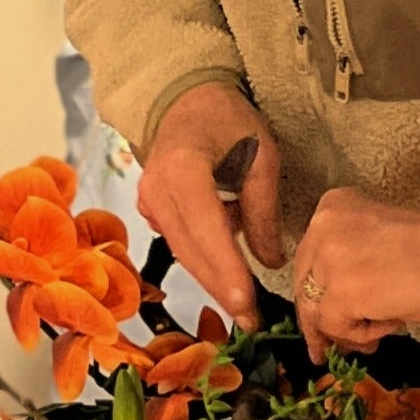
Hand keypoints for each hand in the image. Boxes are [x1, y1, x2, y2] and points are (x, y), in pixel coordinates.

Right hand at [138, 82, 281, 331]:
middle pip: (191, 251)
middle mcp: (157, 190)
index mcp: (184, 169)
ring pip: (183, 252)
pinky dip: (203, 261)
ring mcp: (148, 201)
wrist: (184, 99)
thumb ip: (263, 209)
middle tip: (251, 321)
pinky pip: (178, 243)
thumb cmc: (228, 120)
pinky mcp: (150, 209)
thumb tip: (270, 261)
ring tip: (243, 309)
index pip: (207, 231)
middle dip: (221, 289)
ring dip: (212, 281)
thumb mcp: (261, 154)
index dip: (227, 271)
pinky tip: (226, 278)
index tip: (247, 305)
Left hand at [290, 191, 419, 362]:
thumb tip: (345, 306)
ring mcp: (328, 261)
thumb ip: (355, 260)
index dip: (319, 289)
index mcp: (334, 206)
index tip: (325, 312)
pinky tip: (387, 328)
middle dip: (318, 320)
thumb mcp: (381, 236)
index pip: (311, 257)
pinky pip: (336, 326)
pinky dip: (359, 335)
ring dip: (341, 333)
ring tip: (365, 346)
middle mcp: (323, 228)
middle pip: (306, 284)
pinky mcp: (340, 294)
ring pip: (316, 310)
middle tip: (326, 346)